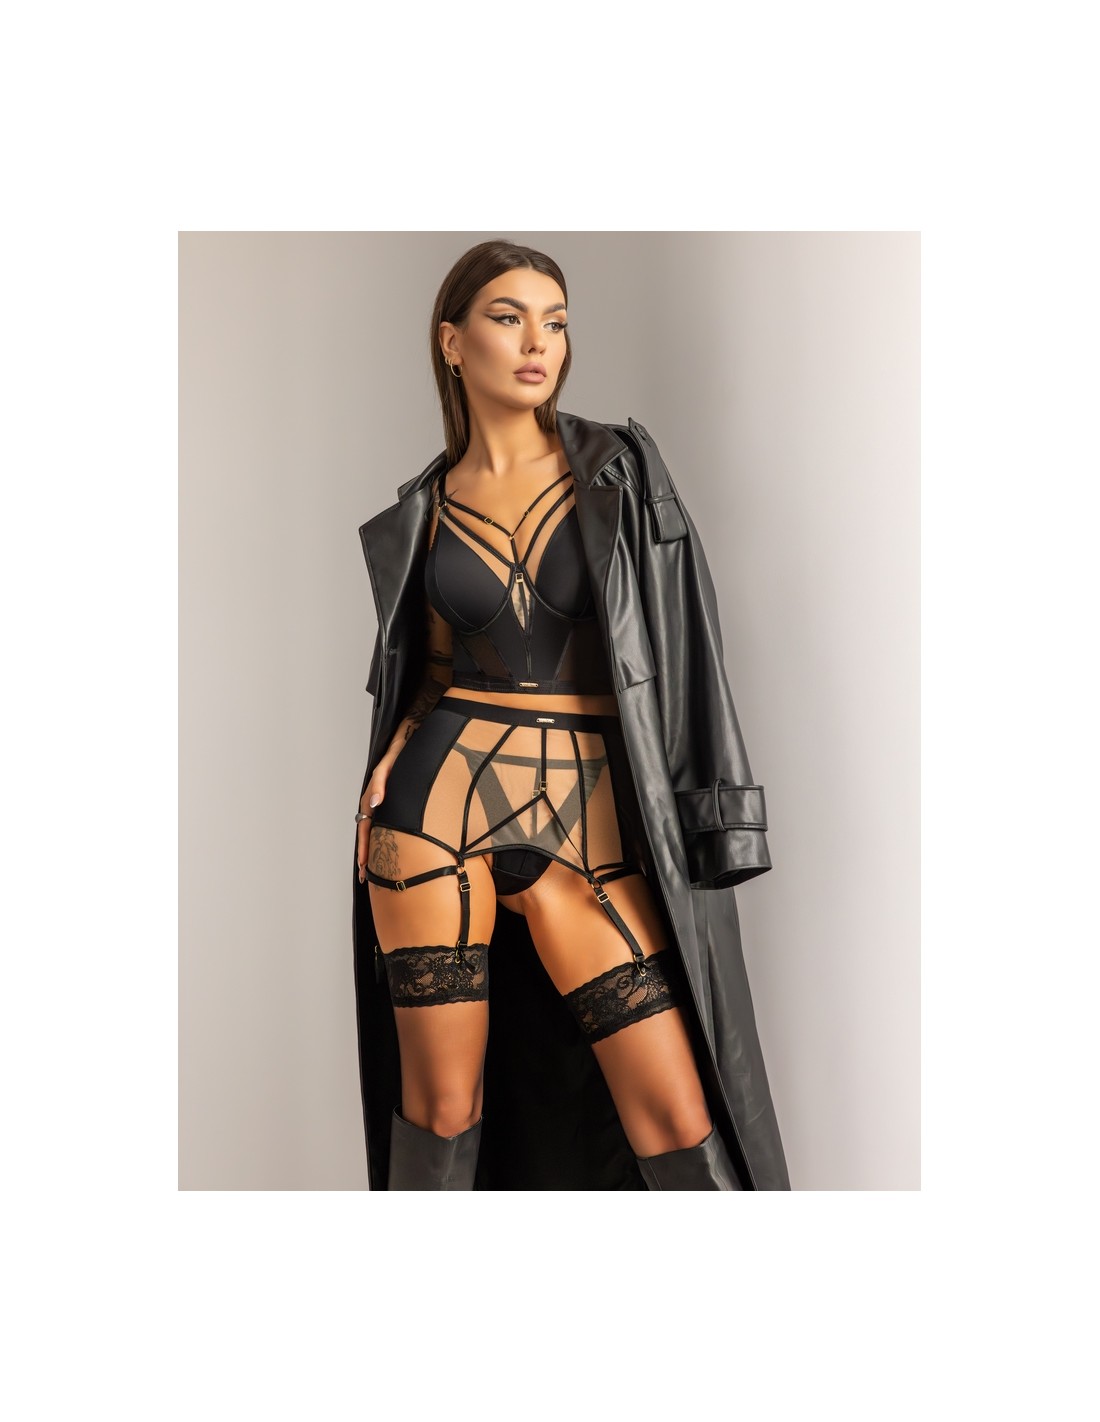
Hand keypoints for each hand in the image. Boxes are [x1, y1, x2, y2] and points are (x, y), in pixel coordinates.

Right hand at [357, 757, 394, 882]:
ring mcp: (380, 808)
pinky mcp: (389, 806)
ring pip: (373, 834)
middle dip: (365, 857)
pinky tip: (381, 853)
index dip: (364, 848)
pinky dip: (379, 842)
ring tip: (369, 872)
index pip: (365, 829)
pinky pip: (382, 827)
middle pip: (366, 836)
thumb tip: (375, 803)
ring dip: (370, 852)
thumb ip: (379, 784)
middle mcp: (374, 806)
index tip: (363, 865)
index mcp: (371, 800)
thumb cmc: (397, 758)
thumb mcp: (387, 768)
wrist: (405, 747)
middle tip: (365, 877)